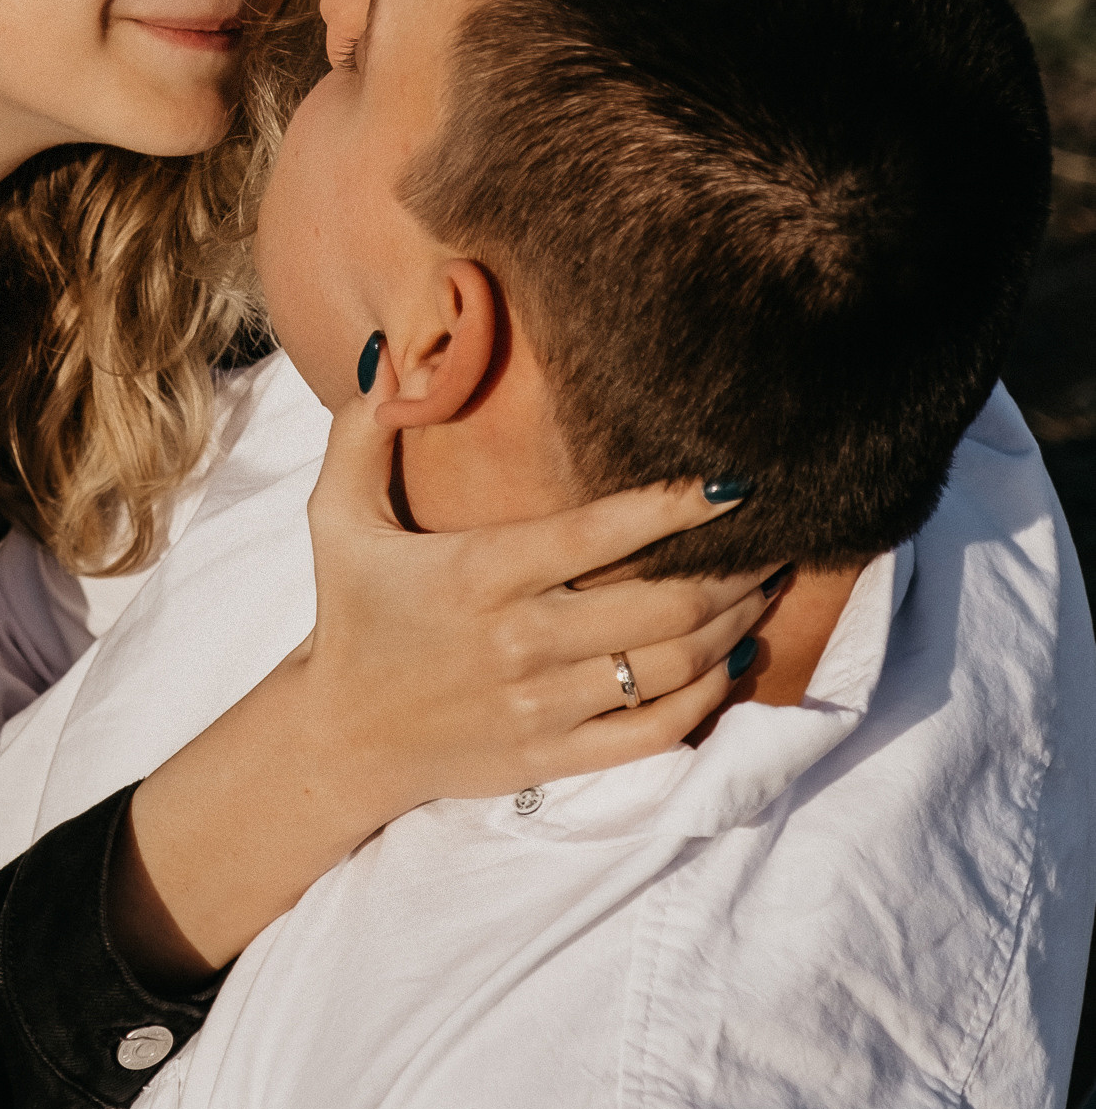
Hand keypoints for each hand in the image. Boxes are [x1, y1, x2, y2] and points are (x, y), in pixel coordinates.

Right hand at [296, 379, 776, 813]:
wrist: (339, 738)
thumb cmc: (352, 614)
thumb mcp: (334, 517)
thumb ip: (361, 431)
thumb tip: (391, 351)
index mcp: (478, 573)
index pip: (596, 533)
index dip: (672, 508)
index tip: (731, 484)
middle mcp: (520, 640)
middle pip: (659, 605)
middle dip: (732, 570)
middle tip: (775, 537)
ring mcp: (543, 705)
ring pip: (671, 666)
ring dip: (734, 625)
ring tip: (767, 586)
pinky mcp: (555, 757)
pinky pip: (657, 733)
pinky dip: (709, 697)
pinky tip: (732, 659)